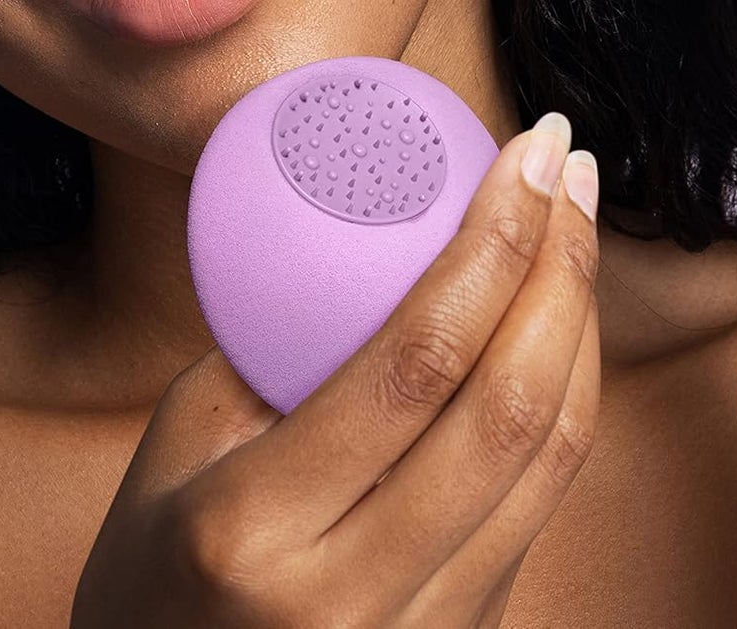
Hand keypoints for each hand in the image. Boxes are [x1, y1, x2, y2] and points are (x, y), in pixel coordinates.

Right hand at [70, 122, 600, 628]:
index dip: (493, 239)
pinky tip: (557, 326)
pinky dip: (563, 397)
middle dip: (560, 263)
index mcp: (256, 530)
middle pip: (509, 406)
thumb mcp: (174, 449)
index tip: (529, 151)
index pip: (416, 357)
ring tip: (576, 225)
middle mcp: (353, 598)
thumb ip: (274, 350)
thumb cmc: (156, 576)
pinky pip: (541, 501)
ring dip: (580, 324)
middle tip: (567, 164)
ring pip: (550, 458)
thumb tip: (382, 241)